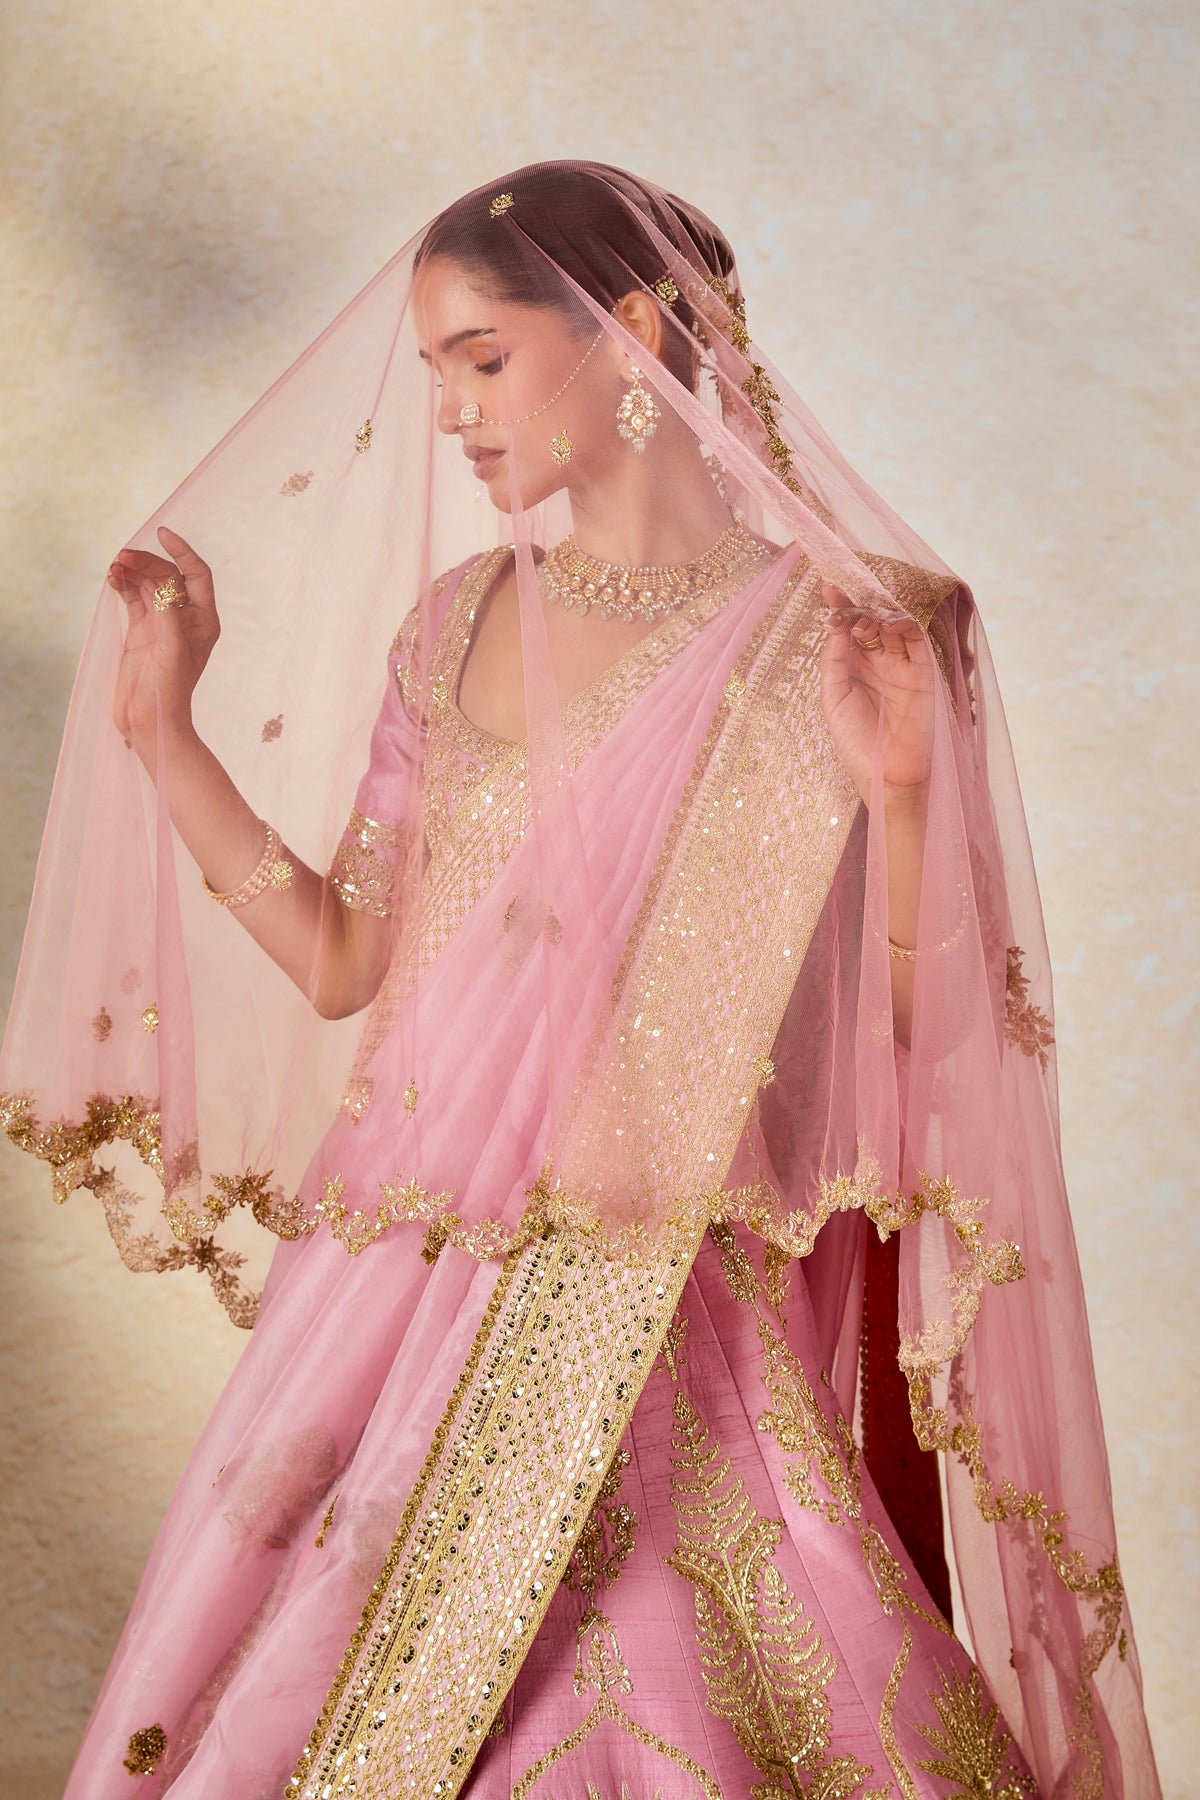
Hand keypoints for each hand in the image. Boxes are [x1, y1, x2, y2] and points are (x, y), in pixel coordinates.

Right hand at [109, 528, 219, 752]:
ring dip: (132, 570)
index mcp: (204, 621)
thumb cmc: (167, 693)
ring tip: (114, 568)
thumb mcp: (172, 651)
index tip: (162, 533)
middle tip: (122, 558)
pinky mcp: (141, 630)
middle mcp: (186, 618)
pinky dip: (123, 585)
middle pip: (169, 575)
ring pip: (149, 584)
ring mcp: (162, 623)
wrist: (148, 722)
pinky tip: (112, 579)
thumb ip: (168, 614)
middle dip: (147, 562)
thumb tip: (161, 582)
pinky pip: (134, 597)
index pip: (197, 574)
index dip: (182, 551)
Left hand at [818, 585, 935, 806]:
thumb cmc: (856, 743)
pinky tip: (890, 624)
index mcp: (853, 668)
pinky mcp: (923, 672)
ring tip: (863, 620)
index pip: (847, 630)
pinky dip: (904, 626)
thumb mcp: (834, 699)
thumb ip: (834, 661)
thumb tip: (834, 625)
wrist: (887, 776)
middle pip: (869, 621)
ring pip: (891, 625)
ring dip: (877, 615)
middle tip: (844, 599)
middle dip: (857, 605)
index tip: (827, 590)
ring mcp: (900, 665)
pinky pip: (916, 641)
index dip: (839, 609)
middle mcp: (877, 662)